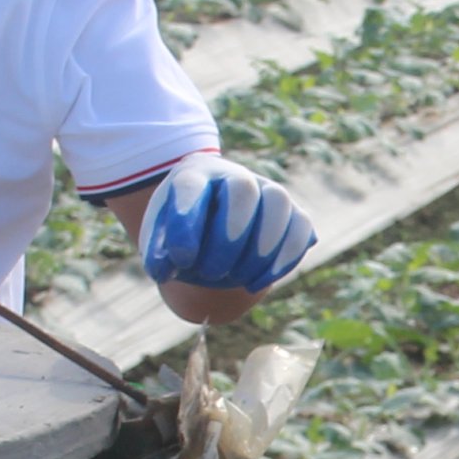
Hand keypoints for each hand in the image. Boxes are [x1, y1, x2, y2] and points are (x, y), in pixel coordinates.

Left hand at [142, 158, 316, 294]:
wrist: (212, 235)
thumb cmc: (184, 238)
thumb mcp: (160, 243)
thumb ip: (157, 255)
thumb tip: (164, 270)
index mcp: (193, 175)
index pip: (191, 187)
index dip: (187, 223)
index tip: (181, 259)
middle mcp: (233, 176)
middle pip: (242, 189)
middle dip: (229, 236)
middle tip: (210, 273)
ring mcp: (267, 191)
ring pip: (278, 202)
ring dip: (261, 247)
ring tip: (237, 280)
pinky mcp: (292, 213)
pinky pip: (301, 227)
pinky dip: (283, 259)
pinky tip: (255, 283)